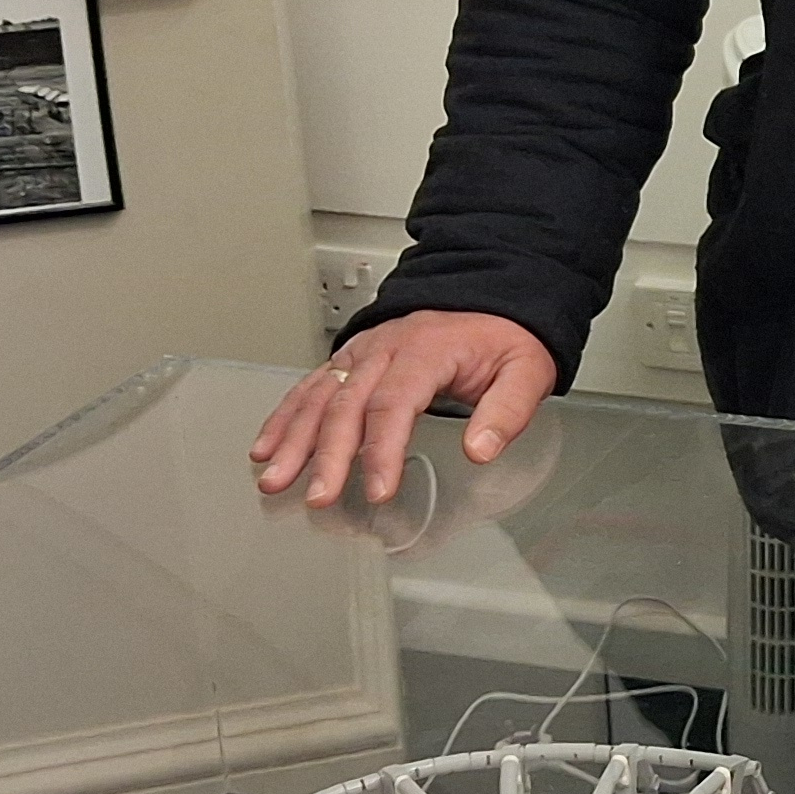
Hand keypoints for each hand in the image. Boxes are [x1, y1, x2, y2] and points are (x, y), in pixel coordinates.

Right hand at [252, 309, 559, 508]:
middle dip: (328, 454)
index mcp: (428, 350)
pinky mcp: (351, 358)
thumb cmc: (504, 338)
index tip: (378, 490)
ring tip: (276, 479)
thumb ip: (508, 410)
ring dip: (294, 440)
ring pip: (320, 396)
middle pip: (348, 403)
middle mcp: (387, 347)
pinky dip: (285, 417)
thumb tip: (482, 449)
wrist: (492, 296)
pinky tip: (267, 447)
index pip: (395, 403)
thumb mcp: (527, 370)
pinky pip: (311, 386)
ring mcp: (363, 351)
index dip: (382, 449)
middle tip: (318, 496)